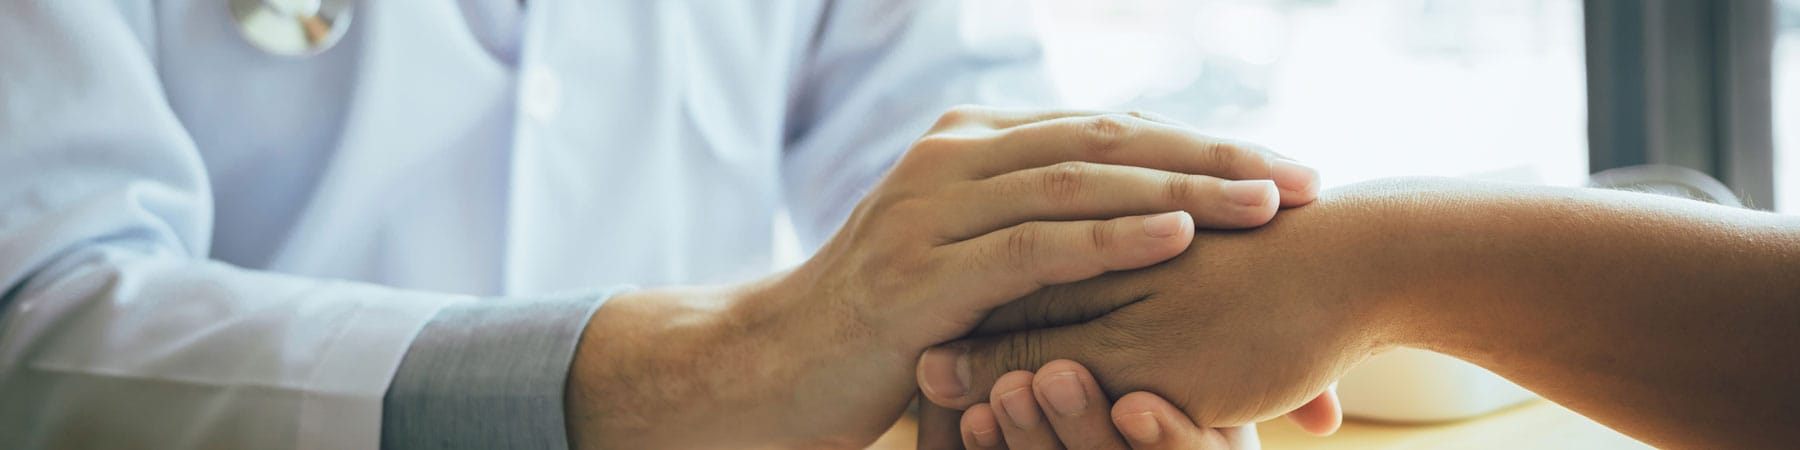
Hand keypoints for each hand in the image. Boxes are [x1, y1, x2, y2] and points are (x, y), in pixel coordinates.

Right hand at [565, 107, 1321, 448]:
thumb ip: (1030, 237)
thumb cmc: (879, 333)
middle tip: (1301, 178)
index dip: (1196, 144)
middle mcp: (951, 158)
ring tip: (1266, 201)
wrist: (772, 372)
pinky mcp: (925, 270)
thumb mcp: (962, 267)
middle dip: (1211, 156)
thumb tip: (1134, 231)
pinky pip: (1038, 243)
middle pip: (1106, 141)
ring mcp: (932, 208)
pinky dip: (1115, 234)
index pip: (1103, 131)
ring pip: (1081, 181)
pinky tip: (1181, 232)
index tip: (1279, 167)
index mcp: (967, 148)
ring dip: (1183, 188)